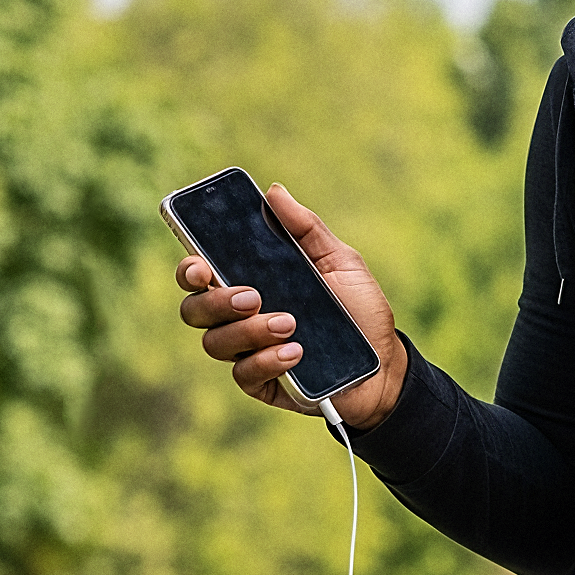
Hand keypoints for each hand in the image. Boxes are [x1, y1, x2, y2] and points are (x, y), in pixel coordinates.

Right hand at [174, 184, 405, 429]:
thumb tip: (274, 192)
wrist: (385, 364)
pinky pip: (244, 374)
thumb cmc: (360, 310)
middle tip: (253, 296)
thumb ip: (307, 229)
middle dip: (216, 301)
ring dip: (249, 331)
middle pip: (195, 309)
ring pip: (215, 342)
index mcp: (252, 282)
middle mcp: (241, 318)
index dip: (189, 269)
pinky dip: (268, 360)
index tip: (200, 265)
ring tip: (289, 324)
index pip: (201, 274)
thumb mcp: (341, 262)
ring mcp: (248, 351)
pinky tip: (296, 353)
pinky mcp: (262, 382)